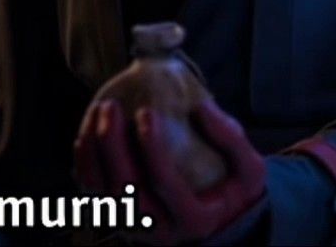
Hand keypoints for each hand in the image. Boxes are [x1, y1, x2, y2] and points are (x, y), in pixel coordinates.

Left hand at [73, 98, 267, 243]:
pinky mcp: (119, 217)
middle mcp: (160, 228)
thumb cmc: (233, 189)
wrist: (219, 222)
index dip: (151, 148)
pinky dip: (85, 161)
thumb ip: (232, 140)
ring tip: (98, 110)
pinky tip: (88, 129)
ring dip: (92, 150)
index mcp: (194, 219)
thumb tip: (201, 108)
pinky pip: (92, 190)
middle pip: (124, 190)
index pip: (163, 183)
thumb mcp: (251, 170)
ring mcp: (135, 226)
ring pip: (101, 192)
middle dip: (111, 145)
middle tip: (109, 106)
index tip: (145, 112)